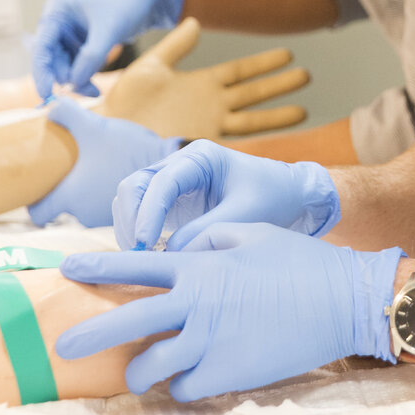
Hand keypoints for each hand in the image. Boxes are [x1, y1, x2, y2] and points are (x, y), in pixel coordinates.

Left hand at [30, 99, 181, 227]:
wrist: (165, 164)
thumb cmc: (125, 149)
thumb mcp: (92, 125)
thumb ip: (65, 113)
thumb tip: (48, 103)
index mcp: (69, 197)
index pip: (38, 214)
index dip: (34, 202)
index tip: (38, 186)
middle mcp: (83, 214)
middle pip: (60, 209)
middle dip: (60, 191)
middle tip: (64, 169)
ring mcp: (102, 217)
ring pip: (81, 208)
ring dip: (82, 193)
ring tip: (89, 168)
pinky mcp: (121, 215)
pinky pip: (100, 208)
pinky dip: (99, 195)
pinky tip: (107, 175)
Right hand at [32, 0, 184, 99]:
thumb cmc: (129, 1)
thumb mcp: (109, 30)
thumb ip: (91, 57)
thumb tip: (73, 83)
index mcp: (58, 10)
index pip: (42, 45)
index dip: (42, 71)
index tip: (46, 94)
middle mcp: (61, 21)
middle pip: (52, 58)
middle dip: (66, 77)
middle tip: (84, 92)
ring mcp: (73, 31)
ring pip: (66, 64)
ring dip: (76, 80)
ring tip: (94, 91)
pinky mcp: (86, 40)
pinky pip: (79, 63)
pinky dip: (85, 75)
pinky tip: (94, 87)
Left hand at [55, 223, 403, 399]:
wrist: (343, 301)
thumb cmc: (302, 263)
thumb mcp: (253, 234)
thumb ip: (210, 241)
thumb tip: (182, 251)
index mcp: (200, 267)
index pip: (134, 266)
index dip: (98, 267)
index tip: (69, 269)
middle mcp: (196, 304)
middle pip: (124, 323)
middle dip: (87, 336)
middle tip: (63, 347)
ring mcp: (210, 342)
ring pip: (149, 368)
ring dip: (140, 373)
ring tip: (140, 374)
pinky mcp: (228, 374)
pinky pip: (186, 389)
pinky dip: (184, 387)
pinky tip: (192, 381)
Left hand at [98, 18, 309, 142]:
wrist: (106, 133)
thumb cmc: (122, 102)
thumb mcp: (151, 66)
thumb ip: (175, 45)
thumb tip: (196, 21)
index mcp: (201, 85)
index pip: (241, 71)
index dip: (264, 63)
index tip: (288, 54)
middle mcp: (211, 106)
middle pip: (255, 94)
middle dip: (281, 86)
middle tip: (307, 76)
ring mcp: (209, 128)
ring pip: (252, 119)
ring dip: (277, 115)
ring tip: (304, 110)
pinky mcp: (201, 147)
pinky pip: (233, 144)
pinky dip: (254, 144)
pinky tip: (271, 144)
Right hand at [112, 138, 338, 249]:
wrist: (286, 195)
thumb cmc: (271, 196)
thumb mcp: (246, 213)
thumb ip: (208, 231)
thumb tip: (169, 253)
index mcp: (200, 157)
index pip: (162, 182)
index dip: (148, 212)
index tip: (145, 243)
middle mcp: (180, 164)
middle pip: (135, 185)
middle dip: (130, 218)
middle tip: (138, 254)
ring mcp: (172, 181)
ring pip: (131, 198)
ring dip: (129, 226)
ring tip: (140, 257)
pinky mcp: (171, 201)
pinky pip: (140, 212)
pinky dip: (136, 231)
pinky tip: (147, 254)